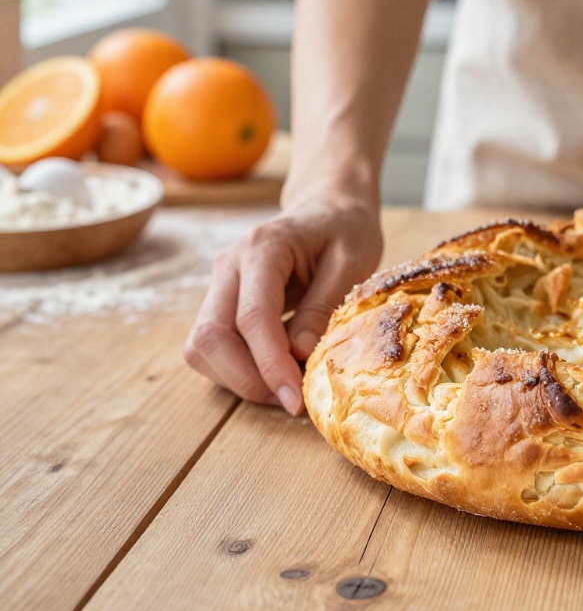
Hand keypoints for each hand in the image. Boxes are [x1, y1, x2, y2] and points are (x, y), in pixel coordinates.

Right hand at [184, 201, 382, 414]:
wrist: (328, 208)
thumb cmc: (345, 231)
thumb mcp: (352, 262)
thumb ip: (324, 306)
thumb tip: (299, 355)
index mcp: (263, 247)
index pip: (253, 317)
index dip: (270, 364)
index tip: (295, 399)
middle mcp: (229, 265)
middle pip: (212, 336)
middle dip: (248, 380)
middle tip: (291, 402)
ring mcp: (219, 283)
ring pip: (202, 347)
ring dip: (239, 379)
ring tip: (285, 389)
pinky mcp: (220, 301)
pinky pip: (211, 346)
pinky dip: (236, 370)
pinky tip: (274, 373)